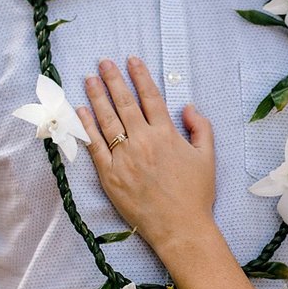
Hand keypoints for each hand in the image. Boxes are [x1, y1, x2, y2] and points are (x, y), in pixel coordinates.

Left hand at [79, 57, 216, 254]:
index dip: (140, 76)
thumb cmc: (196, 195)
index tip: (131, 60)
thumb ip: (201, 128)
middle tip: (103, 62)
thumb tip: (188, 106)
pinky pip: (94, 146)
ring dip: (97, 96)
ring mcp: (124, 158)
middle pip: (125, 103)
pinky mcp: (110, 175)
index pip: (151, 97)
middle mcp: (143, 141)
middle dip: (113, 79)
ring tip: (89, 79)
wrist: (180, 228)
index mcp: (167, 134)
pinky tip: (80, 111)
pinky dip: (86, 127)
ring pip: (107, 120)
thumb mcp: (208, 157)